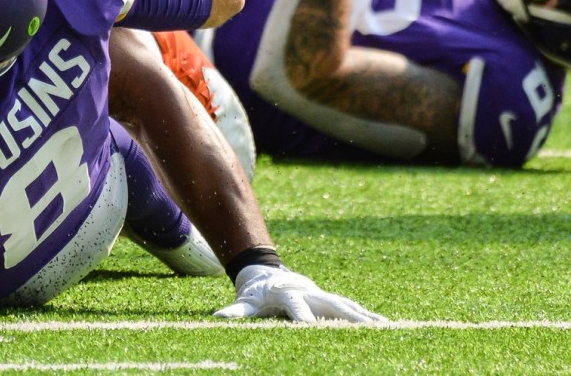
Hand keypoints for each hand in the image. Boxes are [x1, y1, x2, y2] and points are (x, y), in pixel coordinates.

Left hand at [214, 264, 385, 322]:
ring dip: (366, 317)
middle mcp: (310, 293)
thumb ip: (235, 310)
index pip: (296, 307)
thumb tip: (217, 318)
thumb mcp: (246, 301)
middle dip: (348, 317)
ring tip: (386, 328)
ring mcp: (323, 295)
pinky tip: (387, 326)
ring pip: (347, 306)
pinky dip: (369, 317)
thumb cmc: (258, 293)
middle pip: (331, 305)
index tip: (310, 327)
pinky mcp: (332, 300)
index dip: (303, 316)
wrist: (271, 274)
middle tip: (366, 329)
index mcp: (288, 295)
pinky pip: (353, 309)